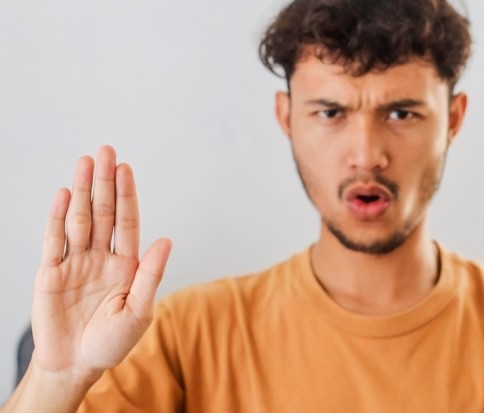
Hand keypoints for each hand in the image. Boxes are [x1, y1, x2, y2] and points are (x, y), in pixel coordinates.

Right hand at [31, 146, 171, 379]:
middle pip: (103, 212)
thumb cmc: (112, 342)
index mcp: (126, 264)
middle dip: (104, 182)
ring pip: (79, 219)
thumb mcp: (140, 311)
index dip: (127, 195)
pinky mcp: (50, 273)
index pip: (127, 222)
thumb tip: (167, 240)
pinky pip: (54, 240)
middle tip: (106, 151)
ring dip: (81, 191)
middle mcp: (101, 257)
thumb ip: (150, 275)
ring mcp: (75, 262)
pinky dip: (57, 216)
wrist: (76, 365)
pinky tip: (63, 194)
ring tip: (85, 162)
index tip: (127, 168)